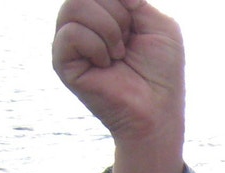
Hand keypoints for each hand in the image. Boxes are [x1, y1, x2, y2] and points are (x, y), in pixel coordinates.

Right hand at [53, 0, 184, 172]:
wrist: (157, 110)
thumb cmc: (161, 71)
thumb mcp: (159, 24)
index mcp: (103, 11)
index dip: (122, 2)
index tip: (135, 22)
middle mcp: (82, 24)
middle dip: (117, 14)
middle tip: (127, 42)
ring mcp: (69, 43)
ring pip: (73, 6)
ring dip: (108, 29)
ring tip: (118, 54)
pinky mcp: (62, 63)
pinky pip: (71, 34)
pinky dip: (96, 46)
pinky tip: (106, 64)